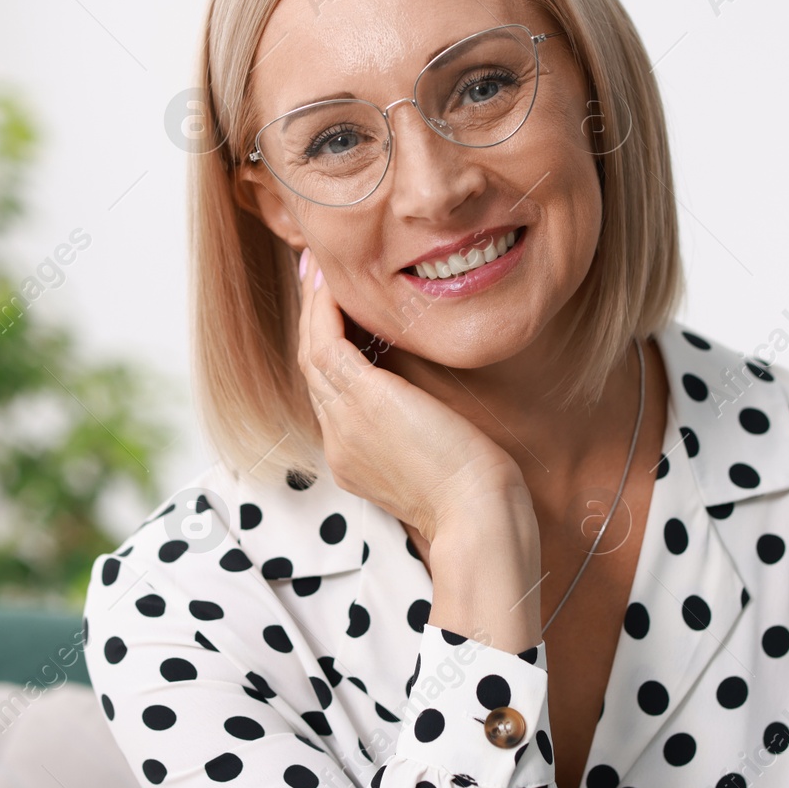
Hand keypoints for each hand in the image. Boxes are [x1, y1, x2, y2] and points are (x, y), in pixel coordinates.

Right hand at [294, 247, 529, 544]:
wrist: (477, 513)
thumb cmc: (476, 490)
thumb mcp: (436, 455)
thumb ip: (417, 427)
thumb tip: (424, 396)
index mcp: (353, 457)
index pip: (330, 394)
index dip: (328, 351)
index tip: (335, 318)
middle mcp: (339, 441)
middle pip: (312, 372)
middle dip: (312, 324)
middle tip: (316, 282)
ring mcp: (344, 422)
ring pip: (311, 355)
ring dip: (313, 310)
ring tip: (322, 274)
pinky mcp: (361, 401)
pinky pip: (326, 345)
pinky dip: (326, 313)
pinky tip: (334, 287)